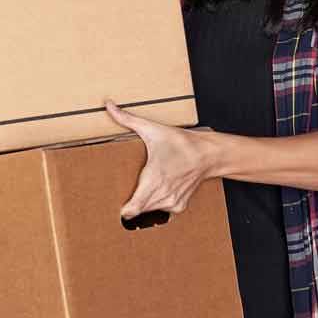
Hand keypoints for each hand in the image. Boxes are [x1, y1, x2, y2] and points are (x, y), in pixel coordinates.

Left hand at [105, 100, 217, 220]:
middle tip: (123, 192)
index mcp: (153, 180)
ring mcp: (172, 202)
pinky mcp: (179, 206)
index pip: (131, 210)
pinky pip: (162, 211)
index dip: (120, 209)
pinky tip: (159, 190)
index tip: (113, 201)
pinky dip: (158, 203)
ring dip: (144, 203)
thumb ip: (127, 119)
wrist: (208, 154)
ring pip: (149, 211)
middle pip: (137, 211)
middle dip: (130, 204)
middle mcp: (163, 195)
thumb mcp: (152, 129)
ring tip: (142, 189)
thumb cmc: (181, 143)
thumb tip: (109, 106)